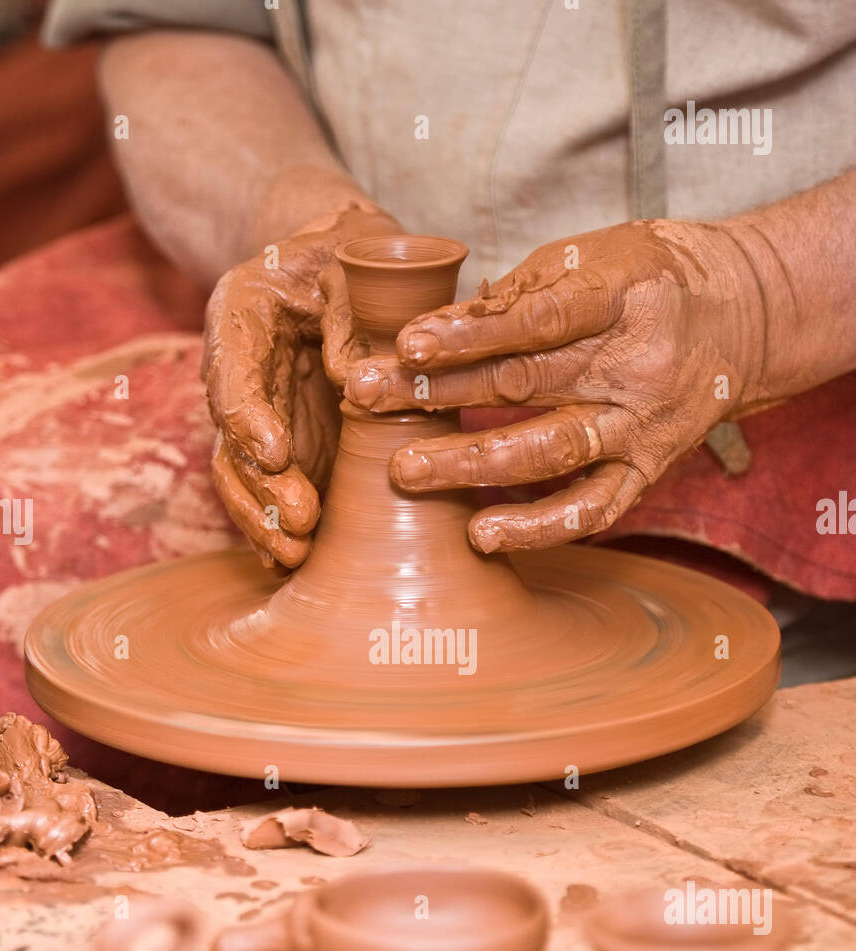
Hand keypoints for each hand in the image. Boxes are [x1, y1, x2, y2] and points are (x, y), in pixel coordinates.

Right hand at [203, 202, 399, 567]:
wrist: (329, 262)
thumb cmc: (344, 258)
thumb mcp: (352, 263)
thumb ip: (352, 313)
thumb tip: (355, 379)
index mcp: (243, 319)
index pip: (235, 376)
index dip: (251, 419)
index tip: (276, 452)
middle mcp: (238, 375)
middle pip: (234, 441)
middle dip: (265, 487)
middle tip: (303, 518)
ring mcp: (257, 415)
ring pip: (243, 476)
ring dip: (265, 520)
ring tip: (294, 554)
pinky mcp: (282, 443)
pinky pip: (267, 491)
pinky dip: (273, 529)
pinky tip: (289, 565)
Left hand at [344, 219, 765, 553]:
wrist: (742, 315)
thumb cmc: (646, 278)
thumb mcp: (589, 259)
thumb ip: (516, 297)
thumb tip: (432, 330)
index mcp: (622, 295)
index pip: (538, 318)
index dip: (471, 333)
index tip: (407, 343)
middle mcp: (635, 366)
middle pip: (525, 382)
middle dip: (437, 393)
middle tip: (365, 399)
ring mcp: (643, 425)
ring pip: (552, 451)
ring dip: (472, 464)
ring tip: (406, 471)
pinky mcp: (648, 470)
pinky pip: (592, 510)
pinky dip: (537, 527)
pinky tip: (482, 534)